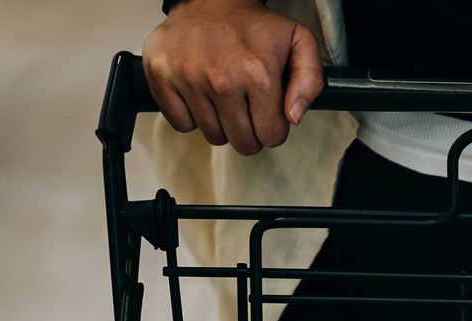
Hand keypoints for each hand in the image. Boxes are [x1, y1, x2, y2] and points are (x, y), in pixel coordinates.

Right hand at [144, 0, 323, 155]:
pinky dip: (191, 116)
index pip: (271, 137)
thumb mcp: (299, 43)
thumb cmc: (255, 26)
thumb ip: (310, 82)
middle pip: (243, 143)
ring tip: (224, 96)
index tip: (268, 110)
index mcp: (257, 73)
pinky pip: (181, 124)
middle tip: (247, 107)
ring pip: (213, 136)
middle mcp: (221, 79)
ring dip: (222, 124)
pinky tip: (201, 94)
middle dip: (250, 132)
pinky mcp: (160, 75)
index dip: (273, 128)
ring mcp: (187, 77)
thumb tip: (292, 117)